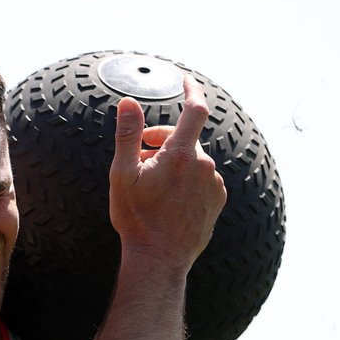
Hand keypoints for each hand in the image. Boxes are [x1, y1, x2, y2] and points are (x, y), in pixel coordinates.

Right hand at [108, 75, 225, 272]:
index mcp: (180, 155)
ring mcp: (213, 184)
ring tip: (152, 185)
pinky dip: (186, 180)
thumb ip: (127, 135)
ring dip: (174, 163)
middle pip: (185, 138)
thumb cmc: (136, 219)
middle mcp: (203, 166)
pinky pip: (202, 179)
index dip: (192, 90)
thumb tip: (128, 102)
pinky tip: (169, 198)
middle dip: (163, 140)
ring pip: (193, 161)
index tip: (185, 80)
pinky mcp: (217, 200)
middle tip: (140, 155)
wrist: (159, 259)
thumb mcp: (122, 175)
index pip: (195, 109)